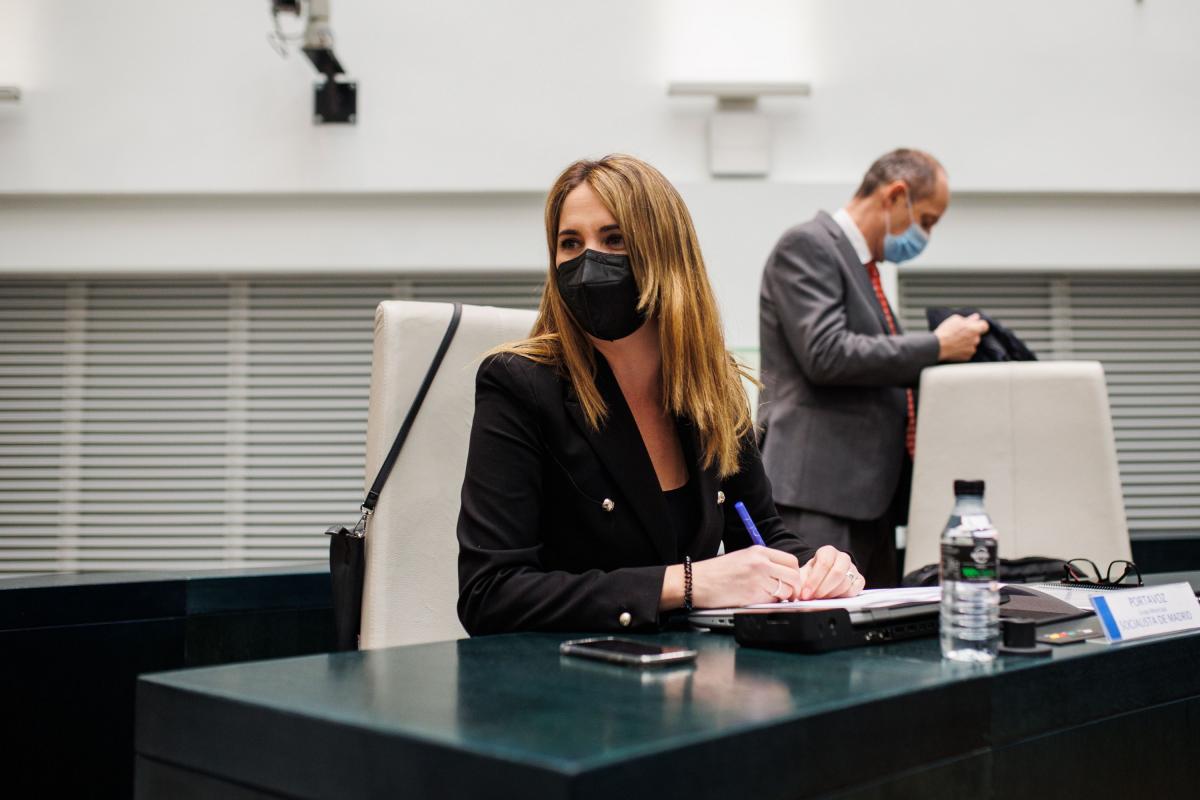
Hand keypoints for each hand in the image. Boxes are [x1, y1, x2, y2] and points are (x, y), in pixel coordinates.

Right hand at [690, 546, 806, 607]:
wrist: (697, 582)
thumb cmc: (715, 572)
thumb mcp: (742, 557)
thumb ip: (763, 562)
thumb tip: (781, 574)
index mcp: (759, 551)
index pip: (791, 561)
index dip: (794, 573)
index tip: (791, 581)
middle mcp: (761, 564)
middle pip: (794, 576)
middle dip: (794, 587)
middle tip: (788, 594)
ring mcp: (758, 580)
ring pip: (786, 591)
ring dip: (782, 597)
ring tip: (769, 597)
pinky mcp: (753, 596)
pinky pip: (772, 602)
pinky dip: (769, 604)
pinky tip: (758, 600)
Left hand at [795, 545, 863, 599]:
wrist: (820, 579)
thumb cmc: (811, 576)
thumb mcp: (803, 577)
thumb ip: (801, 584)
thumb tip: (799, 595)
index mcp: (827, 551)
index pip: (824, 563)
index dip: (814, 580)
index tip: (805, 594)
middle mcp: (842, 557)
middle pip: (837, 573)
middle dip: (824, 589)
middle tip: (814, 598)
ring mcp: (853, 568)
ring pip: (846, 583)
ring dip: (832, 594)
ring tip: (821, 599)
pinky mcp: (859, 580)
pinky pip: (855, 589)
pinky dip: (844, 597)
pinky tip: (834, 599)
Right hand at [934, 313, 988, 361]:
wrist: (937, 346)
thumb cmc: (945, 332)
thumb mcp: (955, 319)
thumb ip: (968, 319)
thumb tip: (975, 317)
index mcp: (975, 329)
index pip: (985, 325)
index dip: (980, 324)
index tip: (975, 324)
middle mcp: (976, 339)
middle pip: (977, 335)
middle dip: (970, 333)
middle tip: (960, 332)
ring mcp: (972, 349)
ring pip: (972, 344)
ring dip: (967, 342)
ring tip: (955, 340)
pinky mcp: (967, 357)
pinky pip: (967, 352)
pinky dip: (963, 350)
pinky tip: (954, 347)